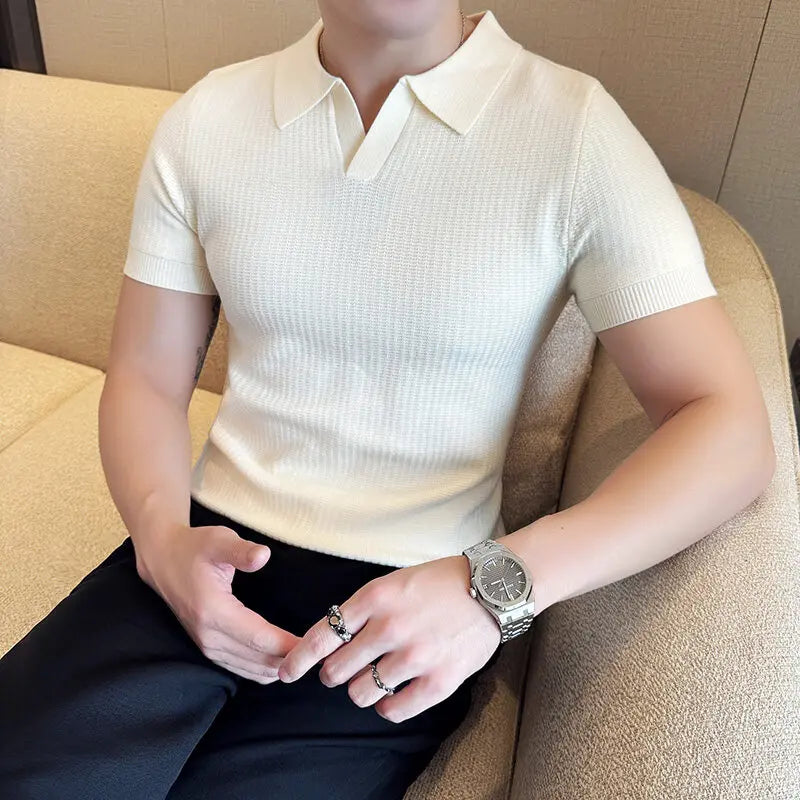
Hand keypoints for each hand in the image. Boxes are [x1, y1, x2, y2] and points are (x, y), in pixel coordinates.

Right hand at [133, 521, 300, 682]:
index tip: (314, 644)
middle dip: (289, 660)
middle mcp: (208, 635)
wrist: (163, 560)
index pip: (258, 638)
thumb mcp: (218, 540)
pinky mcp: (207, 647)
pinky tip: (281, 663)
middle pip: (256, 659)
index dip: (288, 644)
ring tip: (307, 659)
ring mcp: (206, 645)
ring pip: (249, 668)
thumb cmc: (194, 547)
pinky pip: (239, 668)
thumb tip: (263, 556)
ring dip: (277, 667)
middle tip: (320, 654)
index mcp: (213, 611)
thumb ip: (241, 551)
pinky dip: (262, 669)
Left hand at [276, 554, 501, 722]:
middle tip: (340, 671)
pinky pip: (393, 710)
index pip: (323, 634)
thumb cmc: (439, 582)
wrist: (491, 589)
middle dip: (333, 673)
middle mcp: (390, 628)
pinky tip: (392, 695)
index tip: (287, 671)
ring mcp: (415, 657)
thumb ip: (363, 608)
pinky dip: (386, 707)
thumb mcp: (394, 581)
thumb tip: (331, 639)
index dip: (299, 658)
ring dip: (360, 689)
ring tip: (373, 678)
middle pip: (337, 669)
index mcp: (376, 598)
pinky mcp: (438, 681)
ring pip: (362, 693)